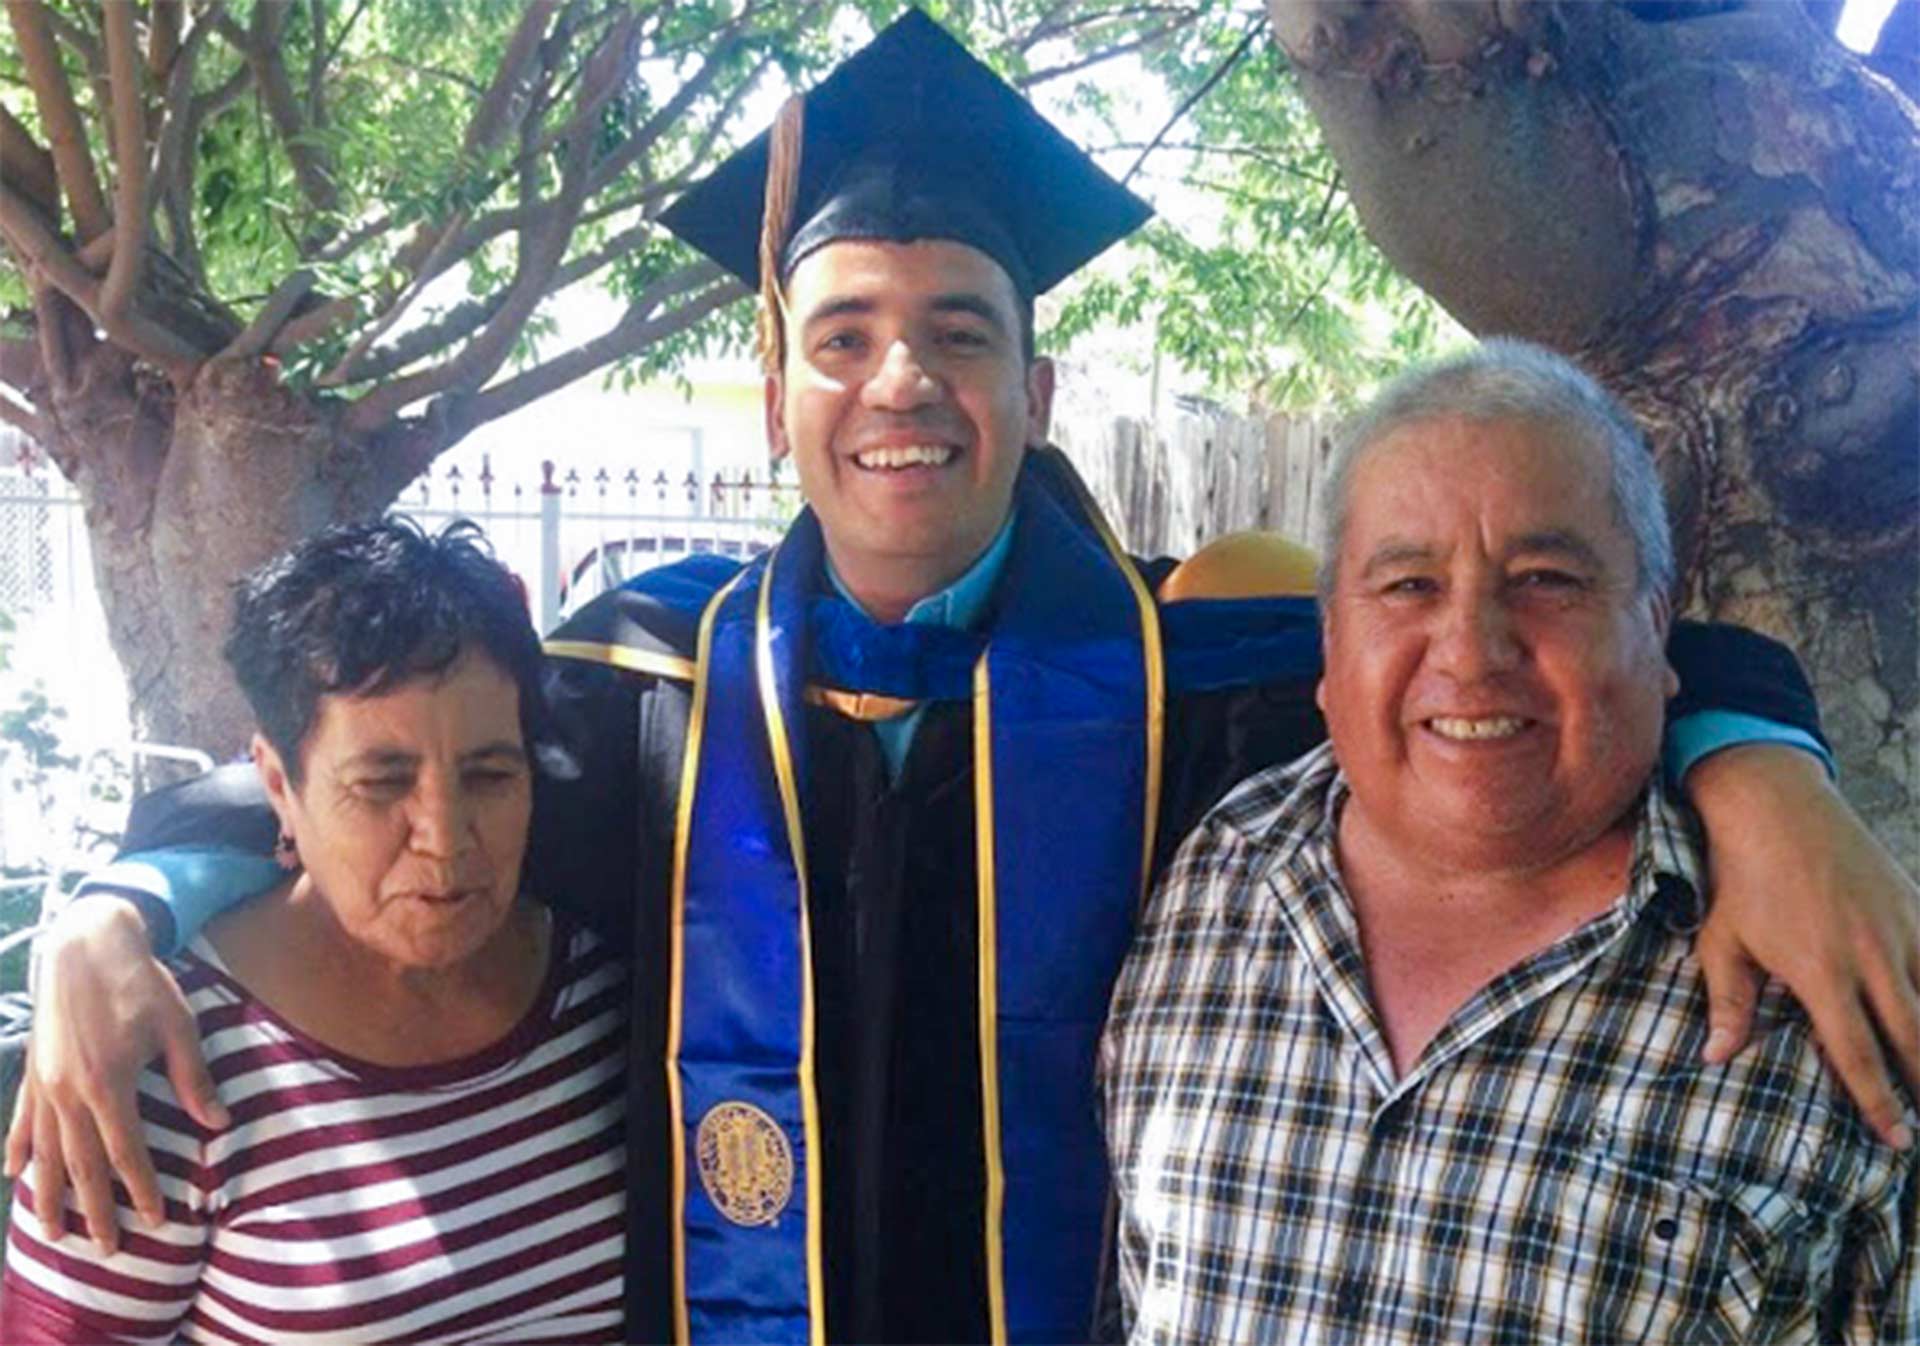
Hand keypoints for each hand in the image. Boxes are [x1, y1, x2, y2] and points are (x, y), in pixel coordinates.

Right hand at [3, 897, 227, 1252]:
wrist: (86, 944)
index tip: (155, 1221)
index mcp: (109, 1084)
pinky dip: (17, 1151)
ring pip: (44, 1153)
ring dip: (50, 1195)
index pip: (125, 1153)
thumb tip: (219, 1124)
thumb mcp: (178, 1027)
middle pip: (81, 1165)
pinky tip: (12, 1177)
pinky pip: (21, 1122)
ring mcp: (43, 1084)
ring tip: (52, 1235)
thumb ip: (193, 1078)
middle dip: (94, 1210)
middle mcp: (68, 1092)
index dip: (140, 1190)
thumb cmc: (141, 984)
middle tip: (105, 1250)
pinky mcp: (32, 1071)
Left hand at [1690, 744, 1919, 1147]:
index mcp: (1821, 972)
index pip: (1858, 1053)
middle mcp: (1871, 956)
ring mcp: (1901, 929)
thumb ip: (1729, 1003)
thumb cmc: (1742, 880)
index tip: (1897, 1138)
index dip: (1879, 1101)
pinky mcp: (1917, 906)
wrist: (1776, 807)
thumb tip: (1716, 1058)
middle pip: (1914, 1037)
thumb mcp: (1723, 943)